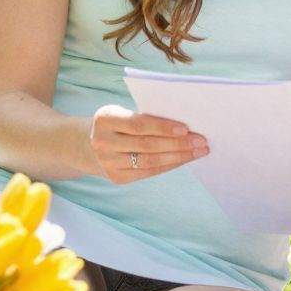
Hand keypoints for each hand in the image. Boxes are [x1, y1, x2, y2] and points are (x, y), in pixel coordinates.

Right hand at [89, 106, 208, 183]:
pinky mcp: (116, 178)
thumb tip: (183, 125)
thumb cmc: (117, 123)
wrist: (90, 145)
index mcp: (104, 119)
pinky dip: (169, 165)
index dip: (163, 127)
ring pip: (150, 161)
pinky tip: (183, 160)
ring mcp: (108, 163)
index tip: (186, 128)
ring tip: (198, 151)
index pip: (138, 124)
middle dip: (178, 143)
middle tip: (201, 140)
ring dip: (178, 156)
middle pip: (147, 144)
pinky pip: (148, 172)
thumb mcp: (122, 112)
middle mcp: (102, 142)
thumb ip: (145, 117)